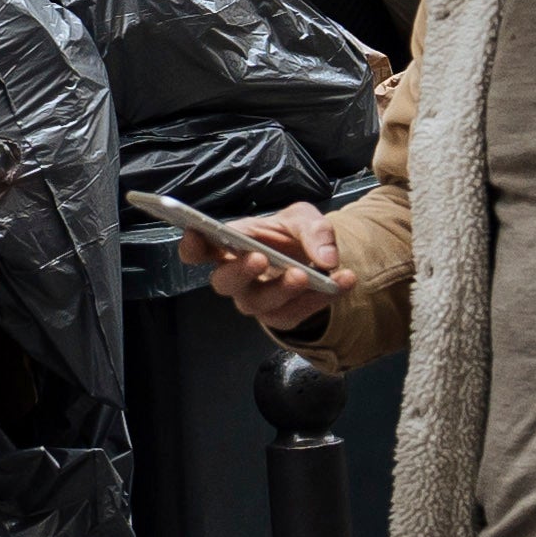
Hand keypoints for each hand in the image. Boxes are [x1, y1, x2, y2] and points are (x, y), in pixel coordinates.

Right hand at [205, 202, 345, 334]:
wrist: (319, 260)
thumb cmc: (294, 235)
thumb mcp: (305, 219)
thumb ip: (314, 230)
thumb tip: (326, 257)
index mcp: (230, 246)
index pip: (199, 250)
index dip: (192, 245)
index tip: (196, 233)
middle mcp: (236, 278)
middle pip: (224, 282)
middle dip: (240, 271)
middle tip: (259, 258)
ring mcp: (256, 301)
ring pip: (258, 303)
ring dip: (281, 289)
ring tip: (305, 274)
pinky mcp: (280, 317)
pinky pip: (294, 314)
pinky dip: (320, 299)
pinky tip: (343, 281)